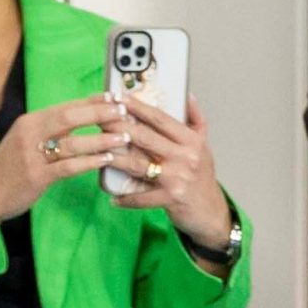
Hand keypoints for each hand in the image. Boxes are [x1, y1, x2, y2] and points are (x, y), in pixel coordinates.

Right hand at [0, 94, 129, 222]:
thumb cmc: (13, 167)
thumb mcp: (28, 141)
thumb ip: (52, 130)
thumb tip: (83, 119)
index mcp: (30, 122)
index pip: (65, 106)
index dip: (91, 102)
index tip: (115, 97)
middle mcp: (30, 133)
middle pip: (69, 117)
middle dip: (99, 113)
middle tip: (124, 112)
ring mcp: (32, 154)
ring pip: (71, 142)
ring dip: (101, 139)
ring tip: (124, 137)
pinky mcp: (37, 176)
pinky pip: (68, 166)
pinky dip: (89, 162)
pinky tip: (107, 159)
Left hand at [108, 95, 232, 246]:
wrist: (212, 212)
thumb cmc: (202, 177)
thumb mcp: (204, 146)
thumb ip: (196, 120)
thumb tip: (187, 95)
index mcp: (191, 141)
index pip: (160, 118)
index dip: (137, 106)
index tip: (117, 96)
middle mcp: (186, 157)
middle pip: (144, 137)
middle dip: (117, 127)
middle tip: (98, 120)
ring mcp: (177, 178)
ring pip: (137, 164)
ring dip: (113, 158)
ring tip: (96, 152)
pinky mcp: (171, 199)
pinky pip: (142, 197)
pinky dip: (126, 198)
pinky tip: (113, 197)